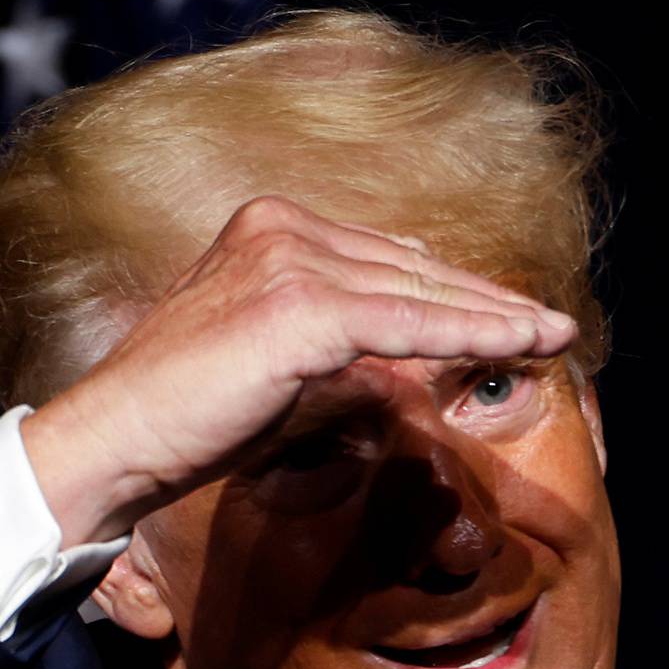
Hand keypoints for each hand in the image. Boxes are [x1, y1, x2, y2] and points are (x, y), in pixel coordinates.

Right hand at [19, 195, 578, 544]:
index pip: (386, 256)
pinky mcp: (300, 306)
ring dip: (495, 315)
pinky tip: (518, 342)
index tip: (508, 313)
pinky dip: (469, 333)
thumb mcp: (275, 366)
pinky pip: (408, 322)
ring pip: (419, 290)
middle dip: (486, 297)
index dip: (453, 287)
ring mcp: (289, 259)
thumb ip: (336, 346)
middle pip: (412, 264)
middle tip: (550, 324)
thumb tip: (404, 359)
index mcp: (269, 228)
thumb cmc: (186, 419)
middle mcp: (281, 227)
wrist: (115, 440)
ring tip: (553, 334)